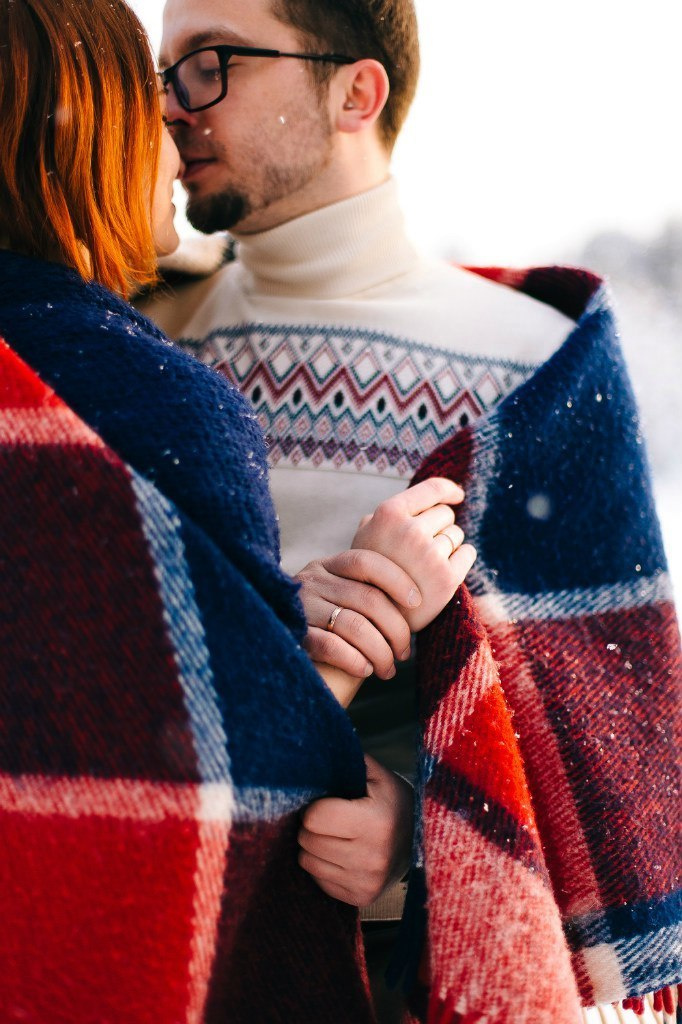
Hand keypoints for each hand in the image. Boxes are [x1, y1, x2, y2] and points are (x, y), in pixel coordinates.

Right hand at [296, 550, 419, 681]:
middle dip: (396, 629)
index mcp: (329, 566)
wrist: (276, 647)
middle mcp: (313, 580)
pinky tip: (366, 670)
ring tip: (388, 669)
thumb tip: (417, 600)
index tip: (417, 602)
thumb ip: (366, 591)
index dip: (397, 580)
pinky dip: (355, 660)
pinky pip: (331, 646)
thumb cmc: (324, 623)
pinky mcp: (293, 634)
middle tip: (404, 653)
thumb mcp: (340, 595)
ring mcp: (301, 606)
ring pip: (354, 625)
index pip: (367, 562)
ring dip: (380, 652)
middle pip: (368, 598)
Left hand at [298, 755, 413, 907]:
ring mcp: (367, 882)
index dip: (315, 806)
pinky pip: (318, 881)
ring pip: (308, 862)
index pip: (315, 818)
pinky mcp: (361, 899)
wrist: (422, 840)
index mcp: (376, 821)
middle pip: (307, 840)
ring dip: (315, 847)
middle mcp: (373, 857)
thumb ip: (347, 761)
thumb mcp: (377, 775)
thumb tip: (313, 747)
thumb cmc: (392, 801)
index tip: (327, 802)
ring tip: (335, 836)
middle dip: (312, 827)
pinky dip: (324, 866)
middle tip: (329, 819)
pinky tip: (342, 854)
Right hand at [352, 477, 476, 631]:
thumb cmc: (369, 573)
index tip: (457, 495)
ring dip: (448, 545)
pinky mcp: (447, 578)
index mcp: (388, 514)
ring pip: (456, 534)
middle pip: (445, 514)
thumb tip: (422, 498)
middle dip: (439, 527)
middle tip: (423, 549)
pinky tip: (443, 572)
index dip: (448, 490)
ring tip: (427, 565)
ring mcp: (430, 555)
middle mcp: (410, 532)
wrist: (372, 619)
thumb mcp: (365, 537)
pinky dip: (461, 559)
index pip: (432, 489)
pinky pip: (468, 553)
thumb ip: (386, 514)